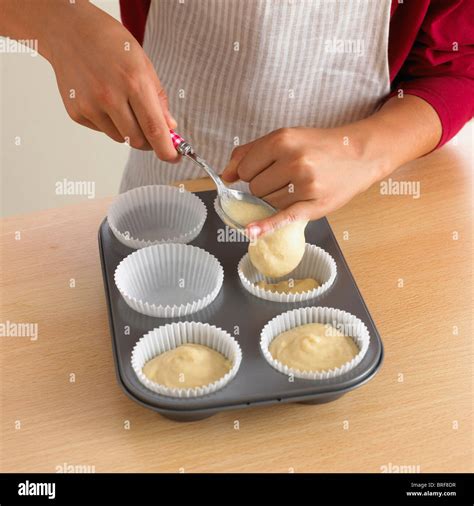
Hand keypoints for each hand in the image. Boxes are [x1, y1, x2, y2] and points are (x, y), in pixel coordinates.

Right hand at [41, 1, 178, 160]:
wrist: (69, 32)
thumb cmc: (111, 45)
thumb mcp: (144, 65)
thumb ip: (158, 100)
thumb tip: (169, 129)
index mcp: (133, 82)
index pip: (155, 129)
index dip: (167, 150)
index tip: (174, 157)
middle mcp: (110, 96)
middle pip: (138, 141)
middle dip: (150, 141)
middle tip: (151, 129)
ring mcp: (90, 106)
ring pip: (121, 139)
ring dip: (129, 131)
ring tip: (123, 104)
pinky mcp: (77, 113)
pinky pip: (103, 131)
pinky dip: (109, 123)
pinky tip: (103, 100)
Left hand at [221, 126, 383, 235]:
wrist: (361, 154)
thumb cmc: (319, 147)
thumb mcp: (285, 138)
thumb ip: (250, 152)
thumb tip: (225, 175)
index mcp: (282, 140)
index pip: (244, 168)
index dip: (251, 171)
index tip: (266, 169)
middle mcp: (293, 160)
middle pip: (255, 188)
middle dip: (265, 186)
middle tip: (288, 177)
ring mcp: (305, 184)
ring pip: (267, 203)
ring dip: (276, 199)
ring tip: (298, 186)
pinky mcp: (315, 204)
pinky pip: (284, 217)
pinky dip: (267, 225)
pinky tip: (251, 231)